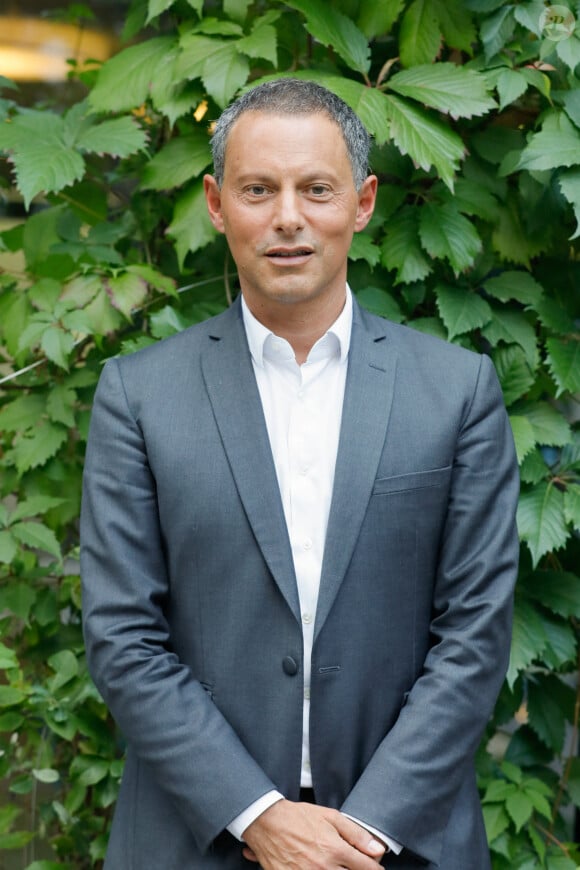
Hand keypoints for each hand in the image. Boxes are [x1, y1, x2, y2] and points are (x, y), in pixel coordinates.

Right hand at [241, 798, 385, 868]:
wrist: (267, 822)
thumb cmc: (299, 818)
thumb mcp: (330, 817)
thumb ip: (356, 834)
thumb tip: (378, 849)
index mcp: (334, 849)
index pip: (366, 867)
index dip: (375, 867)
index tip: (375, 866)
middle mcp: (323, 867)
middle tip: (352, 863)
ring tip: (333, 863)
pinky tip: (317, 867)